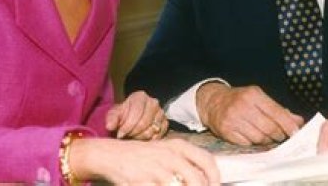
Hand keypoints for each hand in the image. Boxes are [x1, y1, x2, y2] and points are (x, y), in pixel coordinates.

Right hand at [71, 137, 219, 184]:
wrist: (113, 155)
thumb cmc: (144, 156)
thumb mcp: (166, 151)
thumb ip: (185, 161)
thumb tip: (206, 178)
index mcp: (178, 146)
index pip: (207, 161)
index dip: (215, 178)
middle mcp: (169, 156)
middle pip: (197, 180)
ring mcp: (156, 170)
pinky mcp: (143, 182)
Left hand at [105, 90, 167, 139]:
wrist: (132, 117)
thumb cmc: (123, 115)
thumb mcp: (114, 114)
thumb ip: (111, 118)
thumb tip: (109, 126)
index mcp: (140, 96)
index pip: (136, 112)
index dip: (127, 126)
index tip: (120, 134)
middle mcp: (153, 102)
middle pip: (145, 122)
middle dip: (133, 132)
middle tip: (127, 136)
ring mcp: (161, 113)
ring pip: (152, 130)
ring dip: (141, 137)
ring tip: (133, 136)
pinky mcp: (165, 123)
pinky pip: (159, 135)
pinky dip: (150, 140)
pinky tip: (142, 138)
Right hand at [196, 82, 303, 144]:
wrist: (212, 101)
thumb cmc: (239, 99)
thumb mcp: (258, 98)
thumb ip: (278, 110)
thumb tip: (298, 121)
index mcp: (253, 94)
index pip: (276, 112)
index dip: (288, 124)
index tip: (296, 133)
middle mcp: (243, 106)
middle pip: (269, 128)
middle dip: (278, 135)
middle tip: (281, 136)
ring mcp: (233, 119)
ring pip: (259, 138)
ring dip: (265, 140)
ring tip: (264, 135)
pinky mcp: (226, 131)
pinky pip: (247, 144)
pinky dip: (252, 143)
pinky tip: (251, 136)